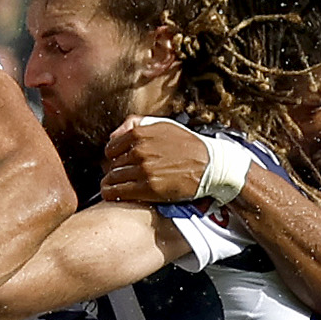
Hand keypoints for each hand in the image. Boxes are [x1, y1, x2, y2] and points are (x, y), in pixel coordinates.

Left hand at [99, 118, 214, 206]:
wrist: (209, 165)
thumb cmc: (186, 145)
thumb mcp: (162, 125)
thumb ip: (135, 124)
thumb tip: (113, 136)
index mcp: (140, 134)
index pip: (111, 148)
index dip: (113, 157)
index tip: (119, 163)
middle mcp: (140, 151)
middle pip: (112, 165)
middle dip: (115, 171)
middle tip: (123, 176)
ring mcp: (143, 170)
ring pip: (113, 179)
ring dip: (112, 184)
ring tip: (118, 187)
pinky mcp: (148, 188)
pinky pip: (117, 192)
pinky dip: (111, 194)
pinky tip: (114, 195)